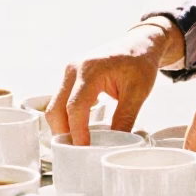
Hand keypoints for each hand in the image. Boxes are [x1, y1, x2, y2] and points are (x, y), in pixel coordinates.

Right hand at [47, 19, 182, 145]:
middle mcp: (74, 69)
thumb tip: (115, 143)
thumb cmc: (140, 62)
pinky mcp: (71, 76)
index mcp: (91, 70)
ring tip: (77, 143)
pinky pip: (61, 100)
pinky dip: (66, 116)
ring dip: (62, 125)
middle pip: (56, 108)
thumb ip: (125, 118)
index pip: (76, 107)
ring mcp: (70, 71)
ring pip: (55, 105)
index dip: (77, 132)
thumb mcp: (138, 92)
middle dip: (63, 132)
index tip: (83, 149)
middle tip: (75, 152)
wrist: (140, 43)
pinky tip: (78, 129)